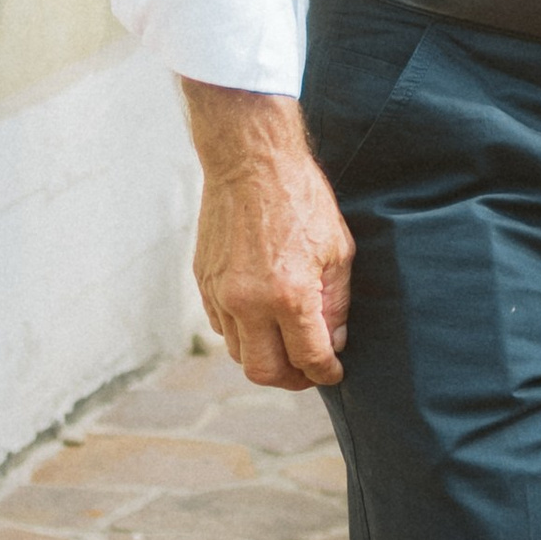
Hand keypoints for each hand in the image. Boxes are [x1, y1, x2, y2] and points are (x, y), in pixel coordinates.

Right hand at [181, 85, 353, 388]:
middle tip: (308, 372)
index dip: (326, 373)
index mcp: (289, 295)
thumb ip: (336, 303)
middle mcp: (249, 302)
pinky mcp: (204, 281)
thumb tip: (334, 340)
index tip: (334, 373)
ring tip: (285, 347)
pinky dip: (242, 333)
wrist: (250, 160)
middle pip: (264, 371)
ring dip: (264, 357)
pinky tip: (261, 319)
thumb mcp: (337, 250)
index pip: (309, 358)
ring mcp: (221, 293)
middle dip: (291, 380)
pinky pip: (221, 326)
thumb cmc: (301, 198)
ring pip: (238, 353)